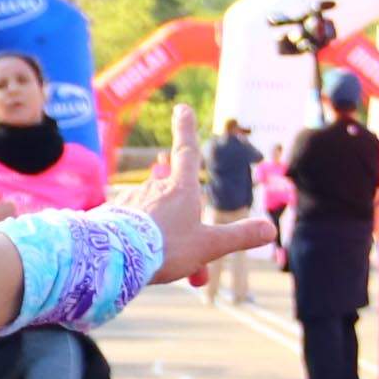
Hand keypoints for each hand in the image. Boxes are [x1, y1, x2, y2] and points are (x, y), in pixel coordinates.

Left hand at [124, 106, 279, 289]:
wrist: (114, 259)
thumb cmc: (164, 248)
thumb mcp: (208, 245)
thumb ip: (238, 237)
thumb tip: (270, 229)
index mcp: (180, 188)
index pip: (187, 151)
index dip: (186, 129)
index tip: (182, 108)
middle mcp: (153, 187)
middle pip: (173, 205)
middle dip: (183, 233)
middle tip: (191, 270)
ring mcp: (128, 200)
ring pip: (152, 221)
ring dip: (161, 243)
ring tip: (160, 270)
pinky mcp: (108, 216)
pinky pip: (129, 229)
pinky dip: (137, 247)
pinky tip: (133, 265)